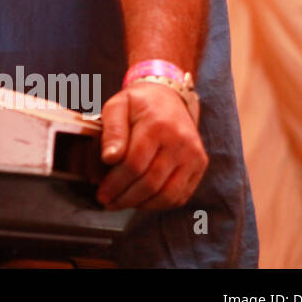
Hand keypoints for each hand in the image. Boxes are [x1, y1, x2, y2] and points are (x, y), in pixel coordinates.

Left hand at [97, 82, 206, 209]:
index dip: (116, 183)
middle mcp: (180, 141)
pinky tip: (141, 200)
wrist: (168, 96)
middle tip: (108, 203)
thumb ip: (112, 131)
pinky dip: (159, 204)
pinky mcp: (200, 165)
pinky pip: (180, 195)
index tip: (101, 193)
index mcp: (157, 125)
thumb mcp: (117, 106)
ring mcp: (194, 155)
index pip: (135, 164)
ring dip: (142, 205)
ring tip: (121, 203)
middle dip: (125, 197)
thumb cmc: (138, 104)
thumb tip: (109, 159)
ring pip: (167, 194)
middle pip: (151, 182)